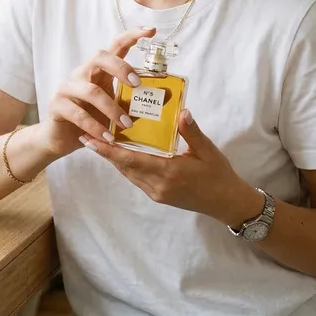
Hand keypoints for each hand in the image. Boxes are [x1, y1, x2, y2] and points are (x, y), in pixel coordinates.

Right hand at [38, 26, 156, 158]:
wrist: (62, 139)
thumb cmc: (92, 120)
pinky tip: (108, 137)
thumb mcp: (117, 109)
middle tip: (137, 84)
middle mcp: (82, 73)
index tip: (150, 31)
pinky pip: (78, 113)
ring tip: (127, 125)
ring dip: (112, 108)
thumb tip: (167, 96)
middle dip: (120, 67)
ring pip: (91, 91)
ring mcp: (67, 88)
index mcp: (99, 70)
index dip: (131, 36)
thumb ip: (136, 102)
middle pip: (100, 57)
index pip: (115, 46)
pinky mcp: (57, 105)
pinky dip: (95, 126)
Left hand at [82, 109, 261, 225]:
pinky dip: (126, 165)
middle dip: (105, 152)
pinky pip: (136, 179)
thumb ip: (192, 132)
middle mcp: (158, 185)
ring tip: (100, 141)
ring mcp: (157, 193)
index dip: (109, 150)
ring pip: (128, 174)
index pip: (132, 160)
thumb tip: (181, 112)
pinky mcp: (159, 195)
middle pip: (124, 167)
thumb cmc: (219, 175)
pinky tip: (122, 153)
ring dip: (114, 158)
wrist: (227, 203)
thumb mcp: (208, 151)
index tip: (91, 140)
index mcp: (169, 172)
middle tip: (88, 135)